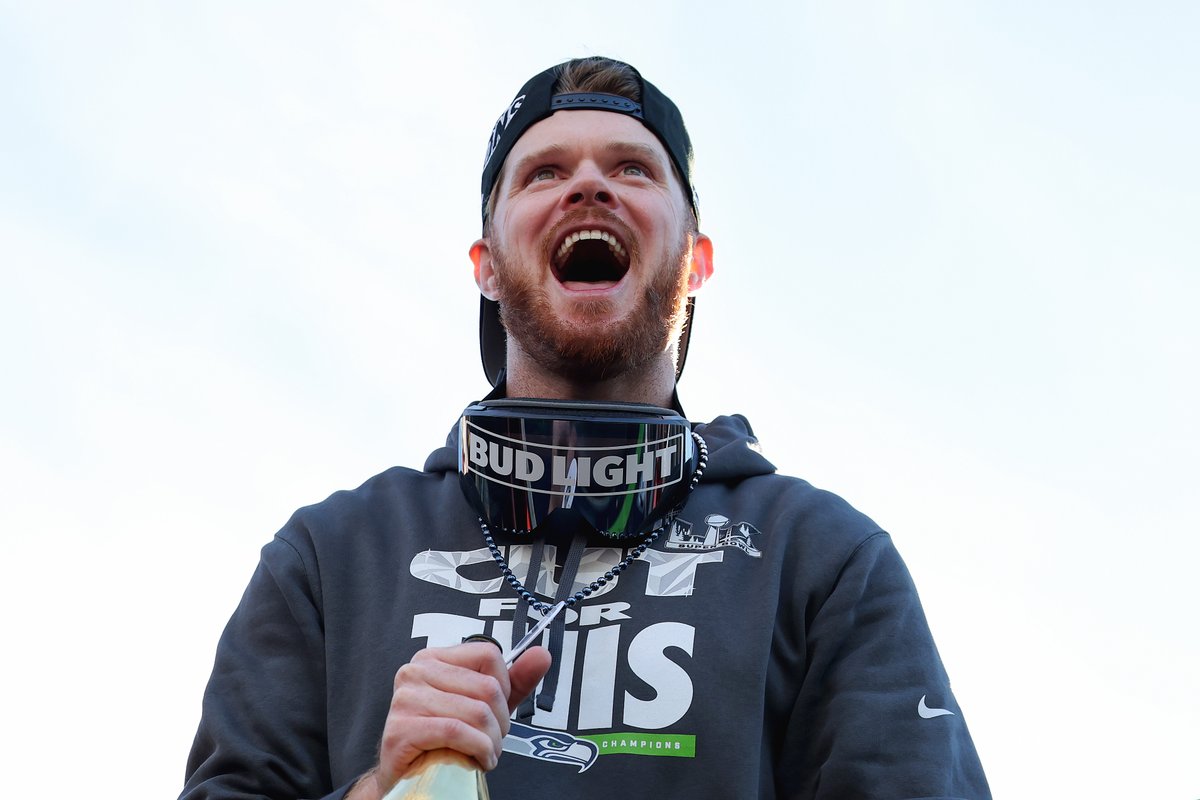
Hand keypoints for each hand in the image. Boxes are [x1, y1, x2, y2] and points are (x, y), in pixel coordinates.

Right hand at [353, 641, 551, 798]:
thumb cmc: (443, 739)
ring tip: (484, 753)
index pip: (489, 654)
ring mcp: (406, 698)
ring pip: (476, 712)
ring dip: (490, 742)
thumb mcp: (483, 706)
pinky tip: (477, 761)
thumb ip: (514, 681)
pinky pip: (457, 732)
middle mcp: (416, 671)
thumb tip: (541, 655)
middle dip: (499, 722)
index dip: (503, 687)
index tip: (496, 710)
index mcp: (434, 658)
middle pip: (487, 687)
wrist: (410, 776)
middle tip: (491, 740)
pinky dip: (478, 750)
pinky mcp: (402, 728)